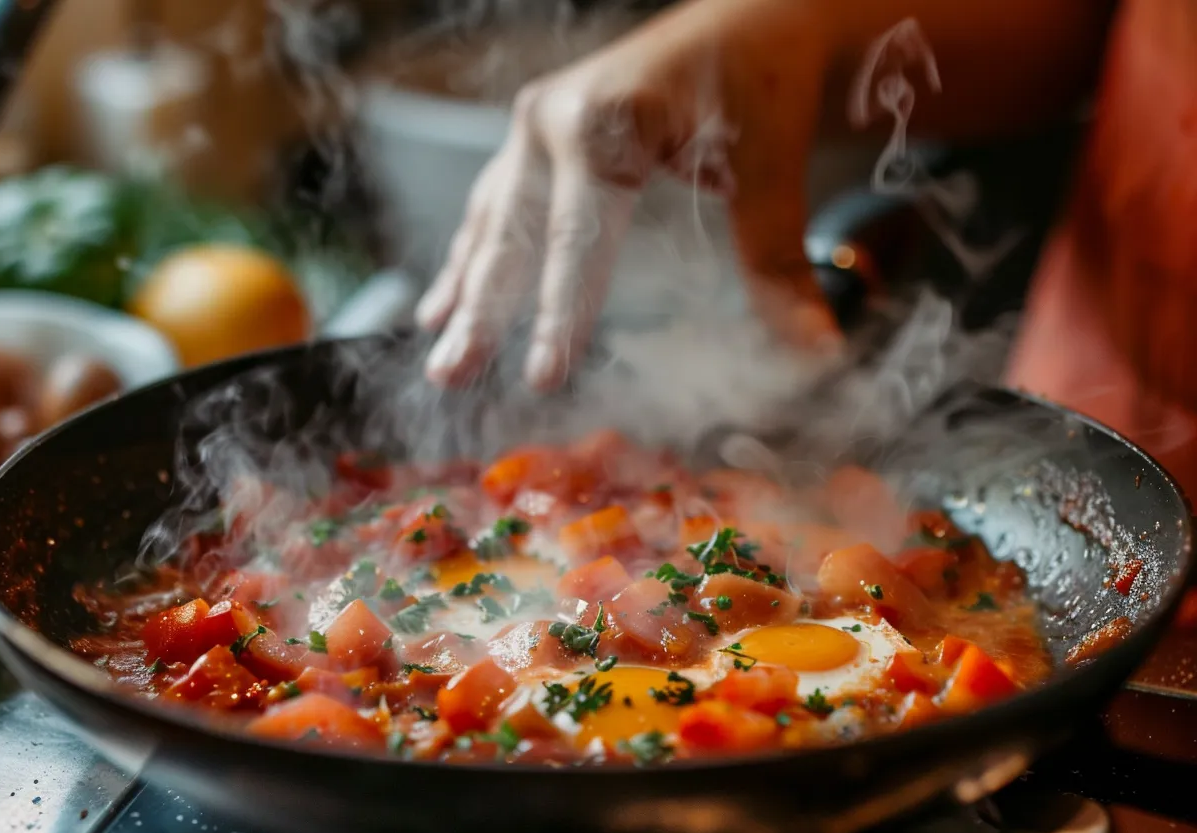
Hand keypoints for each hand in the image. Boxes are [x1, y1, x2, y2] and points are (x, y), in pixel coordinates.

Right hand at [415, 0, 842, 390]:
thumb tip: (816, 349)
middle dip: (482, 310)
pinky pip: (494, 204)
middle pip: (514, 232)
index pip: (579, 235)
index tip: (544, 376)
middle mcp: (554, 118)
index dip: (560, 311)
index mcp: (606, 119)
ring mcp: (537, 124)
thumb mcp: (769, 163)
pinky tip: (446, 297)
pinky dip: (472, 254)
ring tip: (436, 348)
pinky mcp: (537, 136)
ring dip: (465, 288)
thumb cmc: (761, 77)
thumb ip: (777, 257)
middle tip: (449, 375)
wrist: (753, 12)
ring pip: (492, 220)